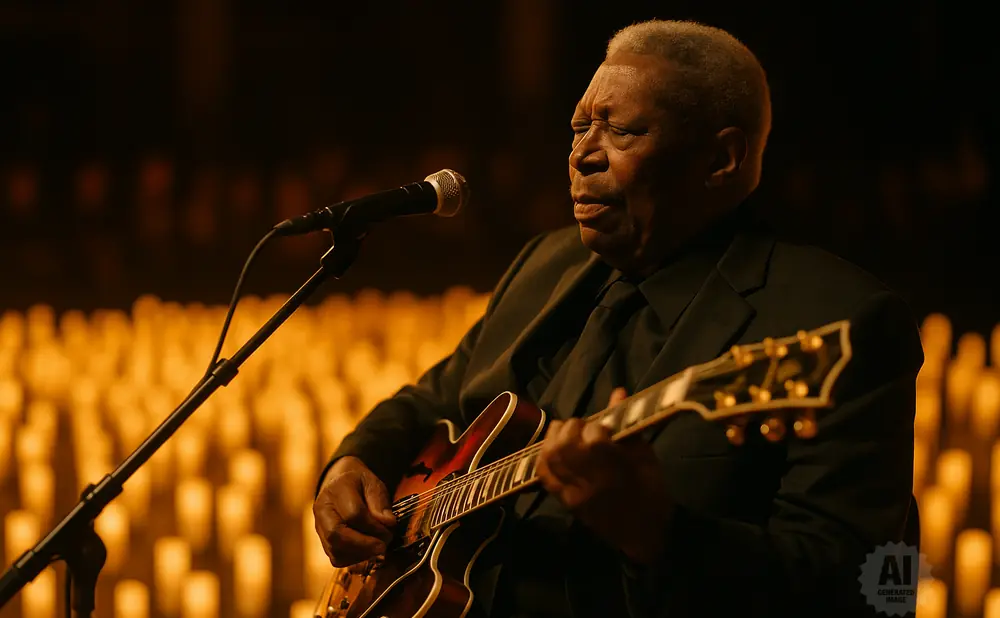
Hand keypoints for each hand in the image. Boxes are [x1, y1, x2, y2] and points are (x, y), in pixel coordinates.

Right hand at [313, 456, 396, 566]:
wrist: (341, 485)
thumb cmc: (360, 484)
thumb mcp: (373, 484)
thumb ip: (380, 502)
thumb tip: (388, 523)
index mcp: (336, 489)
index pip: (353, 514)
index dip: (374, 526)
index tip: (389, 529)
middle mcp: (322, 509)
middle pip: (336, 534)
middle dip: (364, 545)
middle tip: (383, 546)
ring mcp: (319, 527)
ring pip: (335, 551)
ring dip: (361, 554)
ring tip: (377, 547)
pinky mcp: (323, 542)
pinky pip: (336, 558)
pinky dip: (355, 559)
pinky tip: (367, 550)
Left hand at [536, 388, 673, 564]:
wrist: (642, 536)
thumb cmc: (652, 495)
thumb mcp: (647, 458)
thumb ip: (628, 426)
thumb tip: (617, 392)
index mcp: (616, 472)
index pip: (593, 438)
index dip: (597, 426)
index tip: (605, 428)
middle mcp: (589, 482)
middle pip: (565, 445)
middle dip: (573, 427)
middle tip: (585, 428)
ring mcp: (572, 492)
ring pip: (550, 457)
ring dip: (556, 437)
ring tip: (570, 434)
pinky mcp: (563, 500)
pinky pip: (543, 474)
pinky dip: (545, 455)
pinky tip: (556, 449)